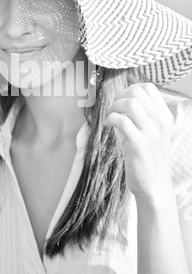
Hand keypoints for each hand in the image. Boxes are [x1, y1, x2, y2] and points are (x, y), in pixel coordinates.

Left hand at [105, 83, 173, 202]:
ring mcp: (151, 132)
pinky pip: (121, 121)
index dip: (130, 89)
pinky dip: (110, 119)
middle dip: (119, 96)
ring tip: (111, 117)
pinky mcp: (138, 144)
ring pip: (130, 103)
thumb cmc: (150, 158)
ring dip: (114, 107)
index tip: (122, 100)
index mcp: (165, 116)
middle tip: (113, 109)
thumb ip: (146, 116)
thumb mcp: (155, 132)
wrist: (154, 185)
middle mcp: (161, 122)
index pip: (148, 88)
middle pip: (137, 92)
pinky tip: (108, 126)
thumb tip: (125, 98)